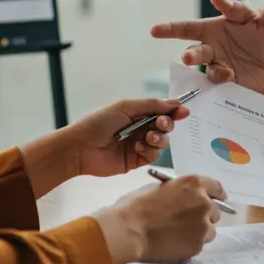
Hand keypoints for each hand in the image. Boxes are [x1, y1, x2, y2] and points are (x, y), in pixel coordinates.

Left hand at [21, 98, 187, 198]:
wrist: (80, 148)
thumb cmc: (98, 122)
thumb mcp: (125, 107)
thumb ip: (151, 105)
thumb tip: (174, 102)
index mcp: (136, 113)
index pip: (161, 111)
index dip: (174, 111)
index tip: (183, 111)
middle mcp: (140, 128)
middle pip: (165, 126)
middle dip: (167, 124)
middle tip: (162, 124)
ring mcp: (138, 145)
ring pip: (162, 142)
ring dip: (159, 138)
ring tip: (147, 137)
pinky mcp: (136, 160)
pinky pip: (153, 155)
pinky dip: (149, 150)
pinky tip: (138, 147)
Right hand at [93, 175, 226, 263]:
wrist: (129, 231)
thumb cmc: (136, 207)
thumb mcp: (159, 188)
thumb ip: (178, 191)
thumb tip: (185, 196)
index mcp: (193, 184)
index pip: (216, 188)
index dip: (217, 195)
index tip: (218, 200)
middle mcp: (203, 203)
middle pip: (215, 211)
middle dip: (205, 215)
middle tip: (188, 221)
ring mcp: (202, 226)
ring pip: (209, 230)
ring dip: (199, 231)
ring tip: (179, 234)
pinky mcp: (197, 245)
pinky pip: (200, 244)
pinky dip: (190, 244)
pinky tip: (174, 243)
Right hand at [150, 0, 263, 98]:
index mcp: (229, 18)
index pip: (226, 7)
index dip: (222, 2)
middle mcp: (215, 35)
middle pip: (191, 29)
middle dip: (175, 29)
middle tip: (163, 29)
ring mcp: (214, 56)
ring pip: (197, 54)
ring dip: (191, 56)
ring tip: (187, 59)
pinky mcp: (219, 75)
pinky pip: (213, 75)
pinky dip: (218, 76)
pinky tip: (228, 77)